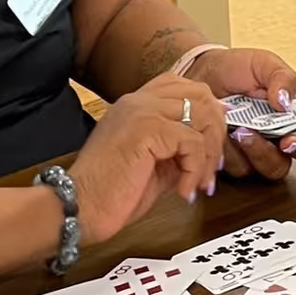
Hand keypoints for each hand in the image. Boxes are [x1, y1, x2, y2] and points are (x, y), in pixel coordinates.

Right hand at [69, 72, 225, 244]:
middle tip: (213, 167)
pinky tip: (183, 191)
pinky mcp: (146, 129)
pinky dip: (195, 169)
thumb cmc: (111, 193)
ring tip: (200, 183)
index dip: (207, 111)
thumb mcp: (155, 164)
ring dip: (208, 155)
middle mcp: (139, 99)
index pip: (184, 86)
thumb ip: (178, 148)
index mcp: (136, 103)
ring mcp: (142, 111)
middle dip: (216, 132)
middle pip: (200, 95)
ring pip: (202, 115)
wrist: (80, 208)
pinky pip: (191, 141)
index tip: (213, 143)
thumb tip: (210, 146)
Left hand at [186, 46, 295, 182]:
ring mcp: (247, 152)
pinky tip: (218, 128)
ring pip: (252, 169)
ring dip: (242, 151)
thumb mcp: (265, 64)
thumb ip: (283, 79)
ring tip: (232, 127)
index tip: (288, 141)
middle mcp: (271, 141)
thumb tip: (286, 103)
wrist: (201, 70)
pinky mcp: (224, 157)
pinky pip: (225, 164)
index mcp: (290, 121)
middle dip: (265, 154)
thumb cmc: (237, 68)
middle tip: (249, 132)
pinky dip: (223, 148)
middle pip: (278, 166)